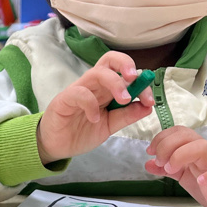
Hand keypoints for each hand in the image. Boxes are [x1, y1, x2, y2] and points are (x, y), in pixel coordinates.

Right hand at [37, 51, 153, 163]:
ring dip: (114, 83)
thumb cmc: (81, 132)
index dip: (140, 82)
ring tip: (123, 100)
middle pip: (109, 60)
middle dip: (125, 64)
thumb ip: (126, 116)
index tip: (149, 100)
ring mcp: (78, 90)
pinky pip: (80, 93)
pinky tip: (94, 119)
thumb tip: (148, 106)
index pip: (125, 73)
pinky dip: (91, 105)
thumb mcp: (109, 126)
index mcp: (105, 89)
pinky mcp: (64, 99)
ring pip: (96, 73)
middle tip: (134, 79)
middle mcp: (93, 85)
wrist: (57, 146)